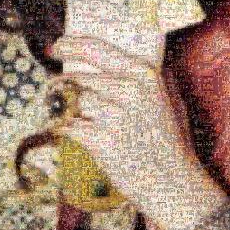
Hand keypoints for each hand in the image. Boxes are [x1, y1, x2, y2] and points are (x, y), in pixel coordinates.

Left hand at [46, 35, 204, 224]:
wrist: (172, 184)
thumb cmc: (171, 143)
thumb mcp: (170, 100)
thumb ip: (151, 77)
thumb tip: (124, 58)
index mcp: (145, 75)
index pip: (97, 49)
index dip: (71, 45)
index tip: (57, 46)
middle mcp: (129, 91)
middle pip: (79, 78)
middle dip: (67, 87)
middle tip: (63, 92)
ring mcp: (114, 116)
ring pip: (75, 104)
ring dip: (74, 113)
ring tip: (92, 125)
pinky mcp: (101, 141)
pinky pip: (70, 128)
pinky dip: (69, 132)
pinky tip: (84, 138)